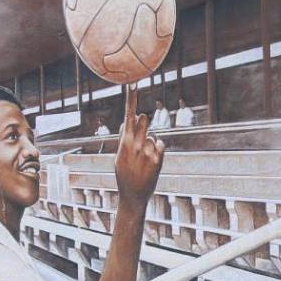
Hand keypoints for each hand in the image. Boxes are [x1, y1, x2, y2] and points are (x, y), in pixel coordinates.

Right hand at [114, 87, 164, 204]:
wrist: (133, 196)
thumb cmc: (125, 174)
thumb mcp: (119, 156)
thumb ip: (125, 136)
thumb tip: (132, 118)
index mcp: (123, 143)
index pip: (128, 116)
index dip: (131, 100)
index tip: (133, 84)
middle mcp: (136, 145)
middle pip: (144, 120)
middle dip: (143, 124)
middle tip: (140, 139)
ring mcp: (148, 152)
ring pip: (153, 135)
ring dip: (149, 143)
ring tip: (143, 160)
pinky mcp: (158, 159)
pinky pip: (160, 145)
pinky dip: (157, 150)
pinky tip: (151, 163)